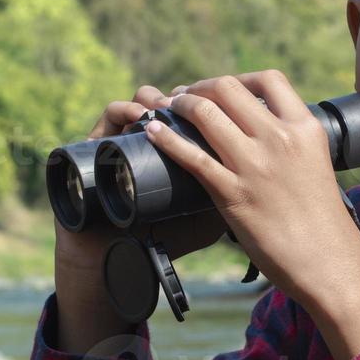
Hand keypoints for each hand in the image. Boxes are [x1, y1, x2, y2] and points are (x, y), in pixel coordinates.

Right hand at [55, 84, 228, 277]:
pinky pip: (111, 114)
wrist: (115, 262)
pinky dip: (125, 109)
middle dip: (189, 96)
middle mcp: (151, 138)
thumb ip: (235, 196)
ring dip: (158, 98)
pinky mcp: (95, 145)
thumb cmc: (164, 243)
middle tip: (199, 106)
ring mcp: (123, 137)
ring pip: (143, 98)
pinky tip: (139, 119)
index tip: (230, 109)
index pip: (199, 109)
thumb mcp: (208, 221)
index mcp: (179, 148)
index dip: (215, 102)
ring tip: (167, 110)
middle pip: (175, 97)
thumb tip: (264, 175)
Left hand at [143, 70, 359, 311]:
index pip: (268, 79)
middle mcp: (280, 139)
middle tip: (185, 97)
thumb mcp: (315, 162)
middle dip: (200, 87)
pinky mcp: (234, 195)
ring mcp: (255, 166)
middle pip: (228, 88)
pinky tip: (153, 132)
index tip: (220, 88)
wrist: (328, 261)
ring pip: (205, 113)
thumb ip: (290, 140)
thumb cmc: (321, 218)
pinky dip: (167, 139)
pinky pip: (192, 156)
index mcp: (305, 128)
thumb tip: (258, 127)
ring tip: (168, 109)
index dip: (237, 78)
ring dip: (180, 105)